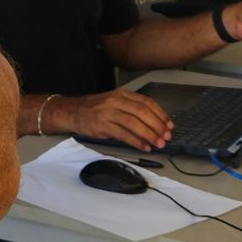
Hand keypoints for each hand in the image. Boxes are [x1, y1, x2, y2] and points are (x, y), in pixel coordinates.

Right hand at [48, 90, 172, 151]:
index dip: (161, 114)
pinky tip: (144, 147)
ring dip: (149, 135)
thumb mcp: (115, 102)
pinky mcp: (103, 125)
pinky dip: (136, 142)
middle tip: (166, 136)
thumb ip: (132, 109)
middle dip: (158, 126)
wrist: (73, 111)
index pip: (147, 102)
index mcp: (122, 94)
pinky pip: (124, 134)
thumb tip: (155, 123)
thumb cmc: (96, 109)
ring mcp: (108, 112)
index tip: (169, 125)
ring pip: (135, 123)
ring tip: (158, 143)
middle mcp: (116, 101)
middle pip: (143, 112)